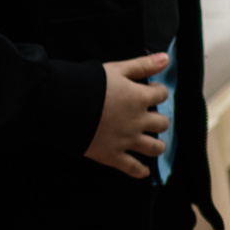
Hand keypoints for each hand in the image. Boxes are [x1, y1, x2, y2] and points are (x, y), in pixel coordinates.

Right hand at [86, 52, 170, 178]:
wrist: (63, 106)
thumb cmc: (89, 84)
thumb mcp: (117, 69)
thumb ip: (143, 65)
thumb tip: (167, 58)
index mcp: (140, 99)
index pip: (162, 95)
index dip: (157, 92)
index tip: (149, 91)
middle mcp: (138, 121)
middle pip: (162, 123)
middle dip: (159, 120)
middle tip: (151, 119)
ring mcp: (126, 140)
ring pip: (154, 147)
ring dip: (157, 145)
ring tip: (154, 144)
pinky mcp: (111, 156)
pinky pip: (131, 167)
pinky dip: (140, 171)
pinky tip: (144, 171)